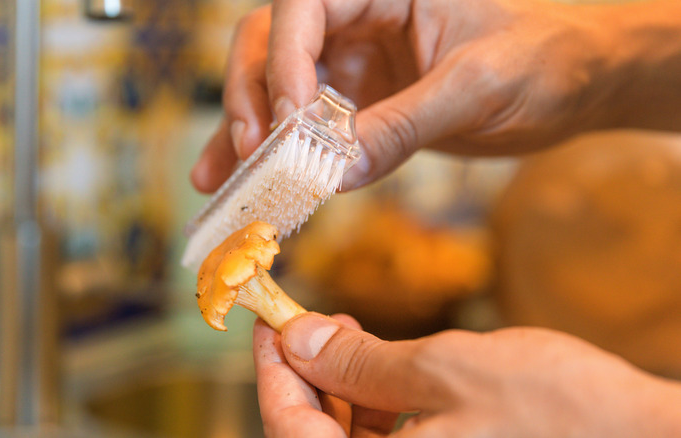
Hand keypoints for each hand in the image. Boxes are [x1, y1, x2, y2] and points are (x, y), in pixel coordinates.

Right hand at [192, 0, 680, 192]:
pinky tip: (245, 179)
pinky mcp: (359, 104)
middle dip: (252, 96)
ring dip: (244, 129)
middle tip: (251, 152)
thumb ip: (405, 124)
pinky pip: (306, 127)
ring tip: (218, 177)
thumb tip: (333, 172)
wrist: (575, 84)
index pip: (307, 6)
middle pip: (272, 43)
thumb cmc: (543, 58)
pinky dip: (278, 154)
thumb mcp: (477, 86)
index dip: (283, 58)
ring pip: (277, 86)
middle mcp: (359, 18)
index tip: (286, 119)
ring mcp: (354, 63)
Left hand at [254, 312, 680, 436]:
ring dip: (343, 388)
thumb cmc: (555, 414)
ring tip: (352, 335)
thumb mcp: (444, 372)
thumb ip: (359, 363)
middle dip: (308, 376)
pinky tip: (388, 368)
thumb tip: (298, 340)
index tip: (264, 325)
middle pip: (316, 437)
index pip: (290, 430)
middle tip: (311, 322)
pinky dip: (378, 407)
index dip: (270, 372)